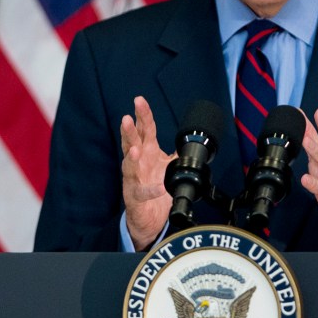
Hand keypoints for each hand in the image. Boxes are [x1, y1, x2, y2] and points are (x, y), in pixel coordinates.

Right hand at [120, 95, 174, 249]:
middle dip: (129, 130)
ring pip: (129, 165)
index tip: (140, 100)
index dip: (143, 115)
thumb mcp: (168, 166)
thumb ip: (177, 153)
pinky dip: (151, 190)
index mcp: (147, 151)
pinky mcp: (135, 196)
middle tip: (127, 117)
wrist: (148, 217)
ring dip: (132, 157)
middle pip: (132, 142)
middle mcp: (138, 162)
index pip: (145, 129)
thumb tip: (190, 141)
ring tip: (135, 149)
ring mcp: (134, 179)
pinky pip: (143, 193)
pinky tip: (157, 187)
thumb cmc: (155, 188)